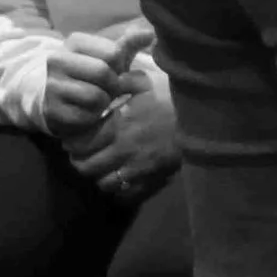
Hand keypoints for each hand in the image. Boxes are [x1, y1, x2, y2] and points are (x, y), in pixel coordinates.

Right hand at [40, 25, 144, 139]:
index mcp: (75, 42)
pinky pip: (86, 116)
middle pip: (104, 73)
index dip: (120, 66)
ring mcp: (52, 85)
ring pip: (95, 96)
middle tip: (110, 90)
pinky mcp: (53, 109)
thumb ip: (128, 45)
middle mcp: (58, 60)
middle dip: (114, 85)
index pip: (113, 52)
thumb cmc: (90, 74)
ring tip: (99, 100)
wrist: (57, 98)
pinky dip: (94, 117)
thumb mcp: (108, 57)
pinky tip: (88, 112)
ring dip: (105, 102)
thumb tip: (150, 34)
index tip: (114, 71)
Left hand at [67, 56, 178, 199]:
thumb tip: (105, 81)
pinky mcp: (153, 180)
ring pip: (104, 183)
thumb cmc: (173, 99)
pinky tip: (122, 179)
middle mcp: (124, 150)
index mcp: (118, 125)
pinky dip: (120, 191)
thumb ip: (122, 81)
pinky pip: (127, 195)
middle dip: (81, 161)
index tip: (74, 138)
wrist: (203, 120)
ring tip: (103, 167)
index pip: (80, 143)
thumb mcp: (146, 83)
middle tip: (84, 155)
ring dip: (99, 176)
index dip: (72, 142)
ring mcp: (138, 169)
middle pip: (87, 167)